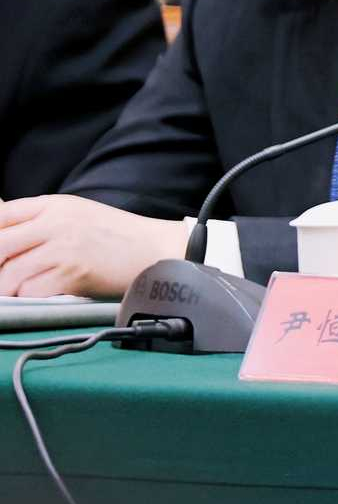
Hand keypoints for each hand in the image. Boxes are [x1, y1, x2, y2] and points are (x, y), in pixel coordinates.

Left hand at [0, 196, 185, 297]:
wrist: (156, 249)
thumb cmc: (118, 235)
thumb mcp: (76, 213)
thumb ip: (39, 219)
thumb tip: (3, 232)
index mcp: (54, 206)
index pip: (1, 216)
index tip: (1, 254)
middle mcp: (55, 224)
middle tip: (5, 275)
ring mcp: (64, 249)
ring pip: (9, 275)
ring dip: (10, 287)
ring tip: (23, 288)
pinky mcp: (73, 274)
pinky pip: (31, 292)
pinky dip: (31, 298)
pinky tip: (45, 292)